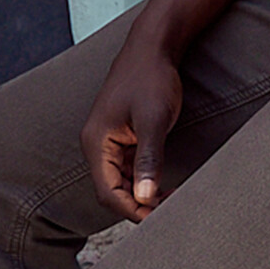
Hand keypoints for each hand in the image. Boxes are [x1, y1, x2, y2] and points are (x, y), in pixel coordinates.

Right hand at [78, 0, 269, 223]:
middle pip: (114, 192)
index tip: (159, 221)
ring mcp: (109, 144)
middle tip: (170, 216)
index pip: (109, 193)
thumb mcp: (154, 120)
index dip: (133, 211)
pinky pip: (131, 171)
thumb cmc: (152, 78)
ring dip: (145, 196)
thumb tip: (145, 199)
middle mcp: (97, 146)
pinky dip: (147, 182)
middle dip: (139, 207)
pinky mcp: (123, 140)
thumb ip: (149, 160)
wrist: (154, 47)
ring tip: (173, 202)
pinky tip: (168, 187)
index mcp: (96, 143)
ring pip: (123, 183)